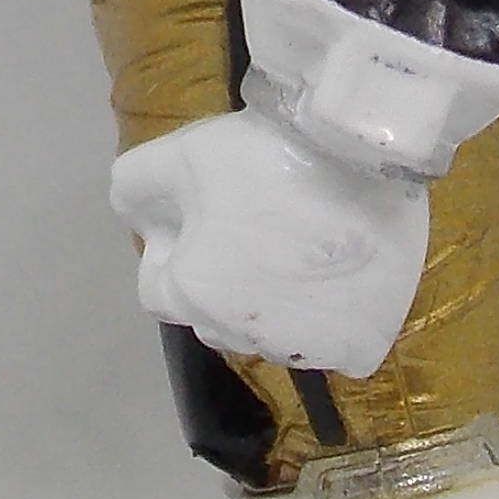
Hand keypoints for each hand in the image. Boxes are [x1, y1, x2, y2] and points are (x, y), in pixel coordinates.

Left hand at [109, 107, 432, 376]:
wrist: (366, 151)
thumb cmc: (266, 153)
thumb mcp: (182, 153)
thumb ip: (137, 186)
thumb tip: (132, 220)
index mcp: (194, 293)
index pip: (160, 289)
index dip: (177, 248)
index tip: (210, 214)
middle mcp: (242, 334)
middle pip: (213, 314)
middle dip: (223, 280)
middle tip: (260, 223)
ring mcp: (303, 346)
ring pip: (270, 333)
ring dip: (275, 302)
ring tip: (304, 244)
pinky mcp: (357, 346)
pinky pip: (331, 347)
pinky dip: (331, 321)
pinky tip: (342, 277)